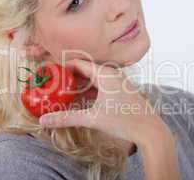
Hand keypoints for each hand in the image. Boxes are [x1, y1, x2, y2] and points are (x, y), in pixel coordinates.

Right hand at [39, 59, 164, 147]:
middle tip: (55, 83)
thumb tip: (43, 120)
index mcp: (105, 74)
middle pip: (86, 70)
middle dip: (70, 77)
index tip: (51, 72)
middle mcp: (112, 74)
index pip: (79, 63)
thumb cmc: (124, 121)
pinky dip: (90, 90)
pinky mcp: (122, 91)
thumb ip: (67, 118)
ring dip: (80, 84)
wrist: (150, 130)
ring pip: (94, 79)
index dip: (64, 67)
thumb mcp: (92, 118)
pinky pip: (102, 86)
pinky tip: (82, 99)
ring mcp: (119, 82)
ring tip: (65, 91)